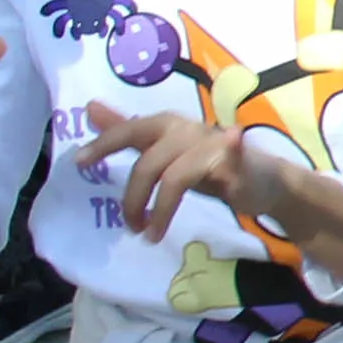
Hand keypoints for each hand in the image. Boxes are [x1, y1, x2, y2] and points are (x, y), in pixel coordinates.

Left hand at [80, 104, 342, 287]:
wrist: (264, 180)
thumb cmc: (209, 167)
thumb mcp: (162, 151)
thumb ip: (128, 131)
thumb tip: (89, 108)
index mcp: (167, 125)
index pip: (129, 130)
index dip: (103, 144)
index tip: (79, 163)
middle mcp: (186, 130)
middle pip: (147, 162)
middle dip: (133, 199)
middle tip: (130, 226)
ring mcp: (211, 144)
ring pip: (173, 177)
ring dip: (159, 211)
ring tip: (151, 233)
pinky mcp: (234, 162)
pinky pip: (225, 159)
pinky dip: (228, 151)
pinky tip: (231, 157)